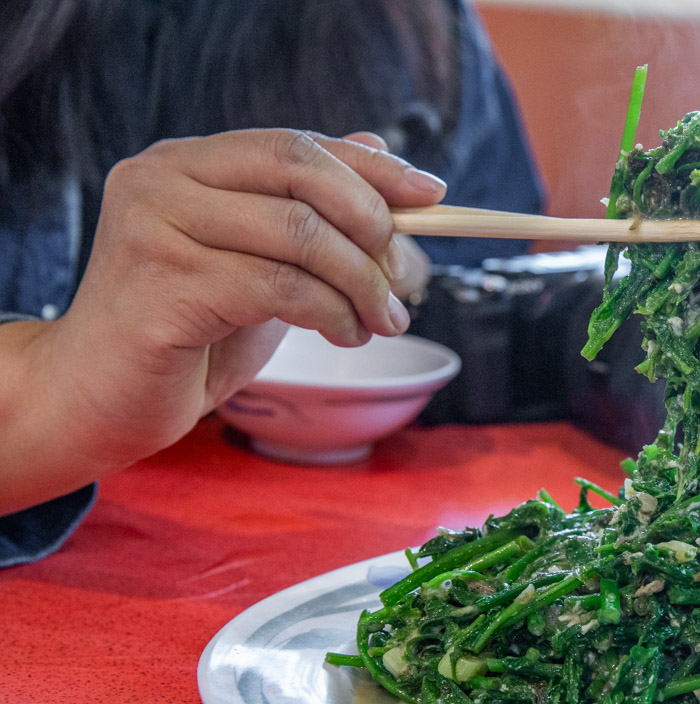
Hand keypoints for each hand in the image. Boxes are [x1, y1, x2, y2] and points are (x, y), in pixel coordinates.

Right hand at [32, 128, 446, 472]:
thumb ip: (308, 212)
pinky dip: (333, 313)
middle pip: (300, 173)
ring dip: (364, 282)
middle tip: (408, 277)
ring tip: (384, 321)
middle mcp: (162, 180)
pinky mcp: (162, 288)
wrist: (103, 399)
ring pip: (300, 234)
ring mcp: (155, 229)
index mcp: (186, 163)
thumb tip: (380, 150)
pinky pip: (280, 288)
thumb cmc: (188, 333)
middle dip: (374, 223)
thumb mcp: (261, 264)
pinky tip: (345, 335)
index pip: (295, 144)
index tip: (432, 194)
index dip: (372, 168)